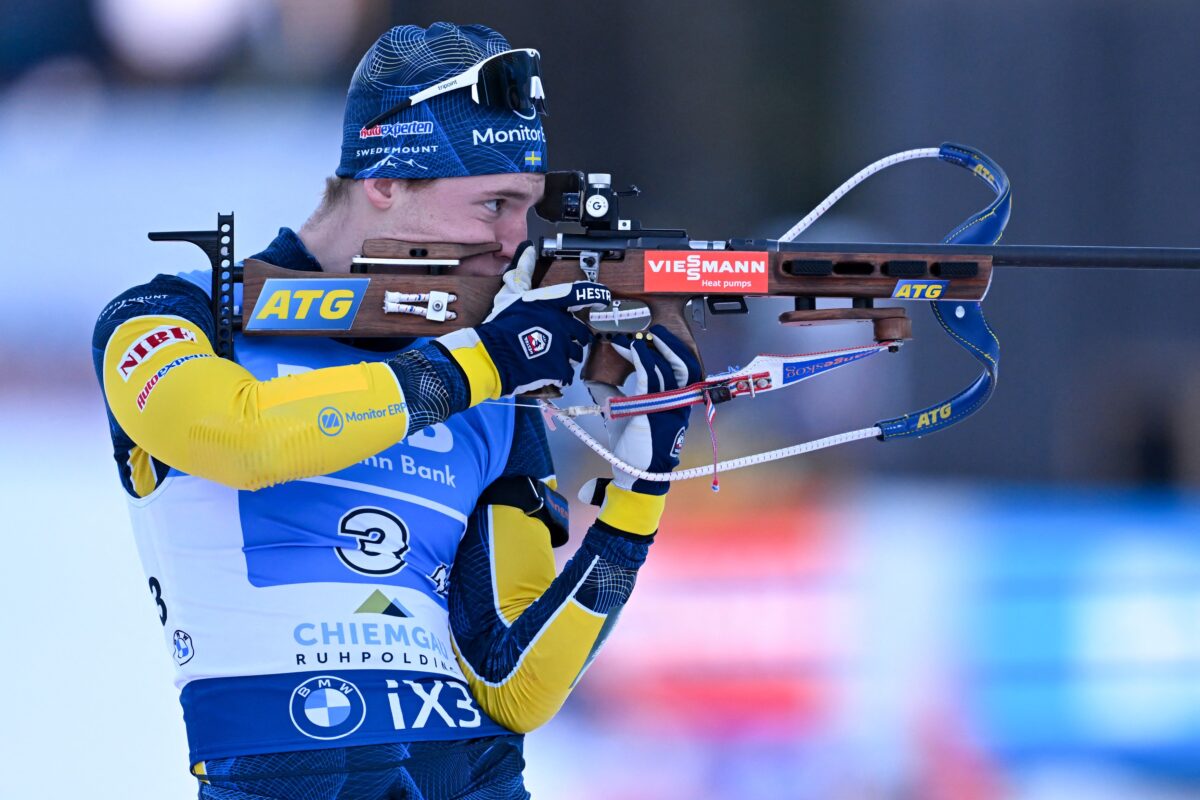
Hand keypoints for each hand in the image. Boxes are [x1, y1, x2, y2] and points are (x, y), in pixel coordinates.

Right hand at [437, 242, 611, 398]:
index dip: (596, 295)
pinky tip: (549, 372)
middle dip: (574, 337)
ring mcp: (563, 347)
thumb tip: (529, 251)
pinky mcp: (560, 368)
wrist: (493, 355)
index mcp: (552, 304)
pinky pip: (568, 372)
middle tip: (560, 341)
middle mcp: (562, 324)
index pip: (582, 295)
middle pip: (581, 332)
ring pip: (576, 353)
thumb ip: (523, 273)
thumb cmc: (501, 324)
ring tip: (550, 357)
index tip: (603, 299)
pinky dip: (560, 373)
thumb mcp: (510, 294)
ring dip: (567, 355)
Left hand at [587, 325, 701, 494]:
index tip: (650, 342)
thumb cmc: (633, 450)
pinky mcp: (652, 410)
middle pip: (682, 365)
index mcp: (676, 405)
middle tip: (653, 332)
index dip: (669, 354)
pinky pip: (651, 378)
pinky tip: (632, 349)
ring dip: (653, 348)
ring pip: (667, 368)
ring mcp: (668, 407)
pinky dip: (642, 360)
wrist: (637, 475)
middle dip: (670, 345)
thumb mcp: (623, 416)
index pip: (682, 372)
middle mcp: (677, 404)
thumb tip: (592, 378)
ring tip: (639, 337)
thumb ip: (612, 396)